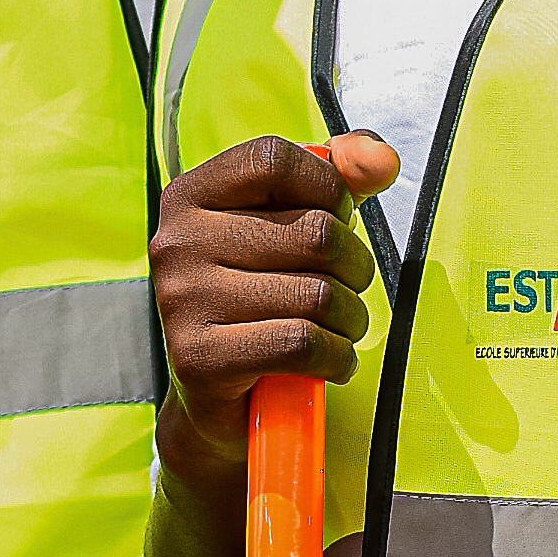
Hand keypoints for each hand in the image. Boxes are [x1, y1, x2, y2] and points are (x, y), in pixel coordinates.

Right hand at [149, 134, 398, 470]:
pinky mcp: (199, 358)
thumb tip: (381, 160)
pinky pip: (303, 344)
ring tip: (338, 328)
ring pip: (318, 295)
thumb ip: (340, 175)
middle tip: (345, 288)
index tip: (336, 216)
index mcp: (190, 196)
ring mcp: (183, 301)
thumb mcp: (295, 220)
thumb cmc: (262, 294)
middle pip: (314, 233)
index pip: (274, 160)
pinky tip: (331, 361)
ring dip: (351, 319)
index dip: (327, 186)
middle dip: (354, 266)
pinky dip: (337, 357)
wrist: (218, 396)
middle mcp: (176, 243)